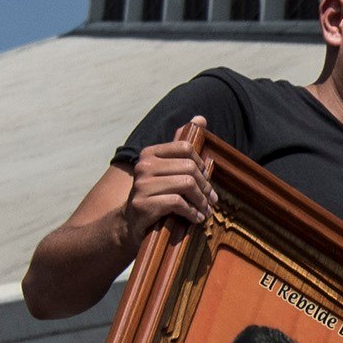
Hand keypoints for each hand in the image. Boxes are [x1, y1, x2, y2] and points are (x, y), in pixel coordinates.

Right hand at [120, 122, 216, 250]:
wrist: (131, 224)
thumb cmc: (154, 195)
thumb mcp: (166, 170)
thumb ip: (181, 147)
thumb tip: (201, 118)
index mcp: (150, 153)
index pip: (185, 148)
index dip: (201, 164)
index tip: (206, 180)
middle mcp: (143, 165)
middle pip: (189, 167)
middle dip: (205, 186)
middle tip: (211, 200)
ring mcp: (142, 185)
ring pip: (186, 184)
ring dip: (200, 201)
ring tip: (205, 210)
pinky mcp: (144, 204)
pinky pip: (178, 202)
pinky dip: (191, 212)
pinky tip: (195, 218)